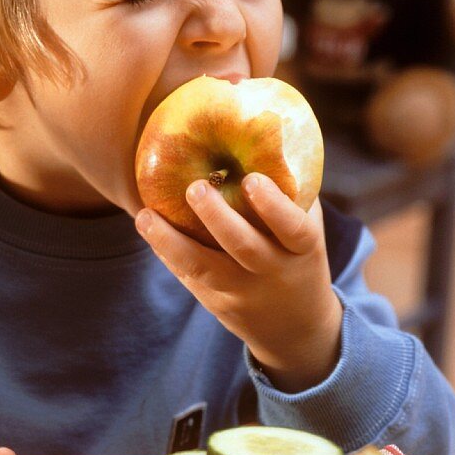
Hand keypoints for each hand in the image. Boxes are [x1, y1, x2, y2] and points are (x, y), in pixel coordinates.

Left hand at [135, 172, 342, 392]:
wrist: (295, 327)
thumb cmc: (298, 256)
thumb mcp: (308, 228)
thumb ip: (292, 191)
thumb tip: (266, 127)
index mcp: (302, 249)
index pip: (292, 228)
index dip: (273, 205)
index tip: (252, 179)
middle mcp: (272, 271)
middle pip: (243, 247)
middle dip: (217, 217)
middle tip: (195, 187)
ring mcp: (241, 291)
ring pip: (203, 267)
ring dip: (170, 241)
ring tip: (145, 216)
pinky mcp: (215, 302)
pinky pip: (187, 275)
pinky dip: (166, 250)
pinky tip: (148, 226)